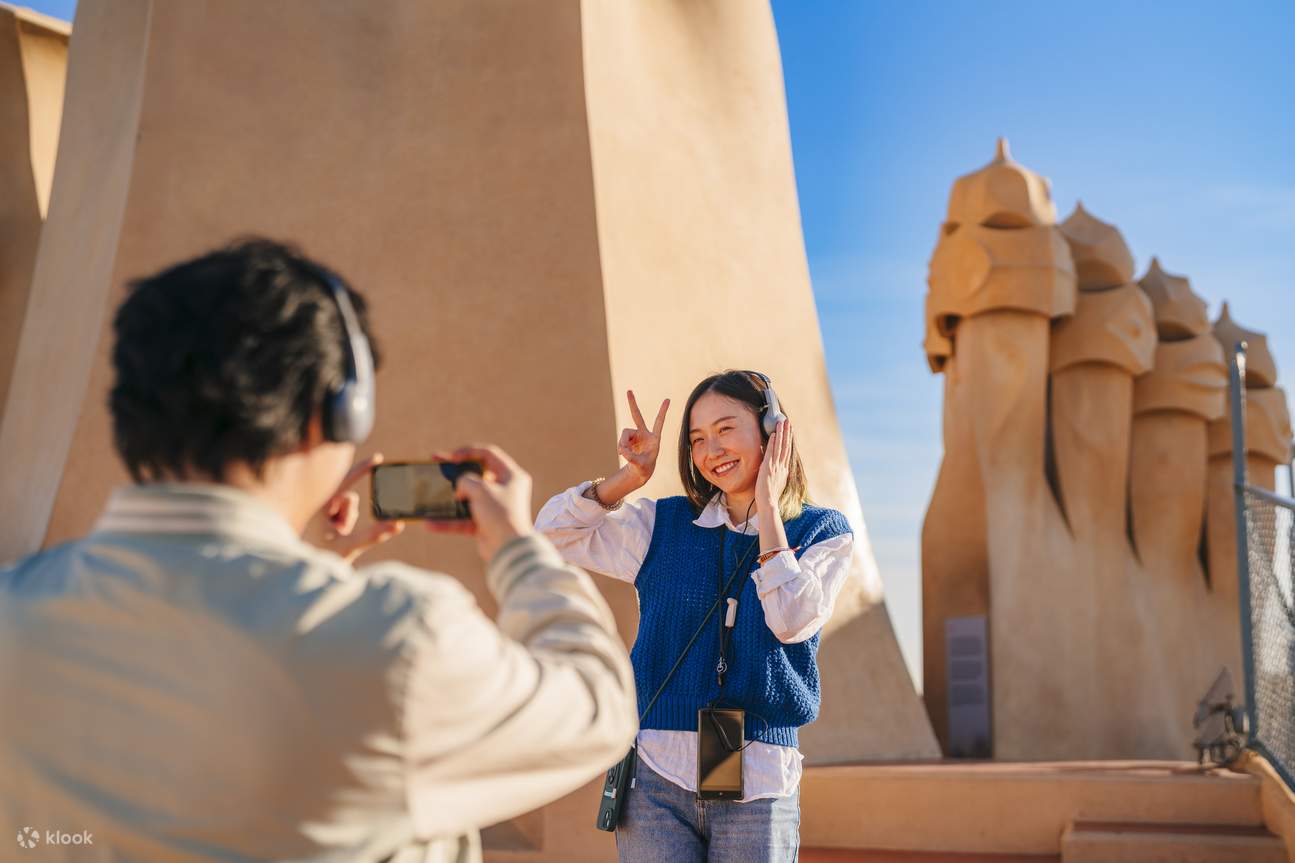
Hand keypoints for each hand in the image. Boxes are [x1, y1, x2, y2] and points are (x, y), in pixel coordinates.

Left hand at [322, 453, 405, 563]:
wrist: (302, 572)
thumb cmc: (321, 557)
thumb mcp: (349, 546)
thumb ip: (374, 536)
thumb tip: (398, 525)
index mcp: (321, 505)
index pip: (346, 481)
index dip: (363, 468)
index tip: (378, 457)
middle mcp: (321, 504)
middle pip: (350, 499)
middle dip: (350, 516)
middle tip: (339, 532)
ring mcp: (323, 511)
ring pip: (349, 509)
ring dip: (346, 522)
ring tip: (333, 537)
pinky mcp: (325, 518)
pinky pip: (345, 516)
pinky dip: (344, 526)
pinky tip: (332, 537)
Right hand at [426, 444, 534, 561]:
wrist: (508, 548)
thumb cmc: (500, 514)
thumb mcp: (481, 489)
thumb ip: (466, 480)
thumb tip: (460, 489)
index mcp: (511, 475)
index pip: (489, 454)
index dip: (468, 452)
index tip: (452, 457)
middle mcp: (505, 489)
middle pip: (476, 475)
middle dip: (454, 471)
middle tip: (436, 462)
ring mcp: (494, 507)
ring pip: (468, 498)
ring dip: (449, 499)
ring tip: (430, 494)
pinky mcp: (486, 524)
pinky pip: (464, 519)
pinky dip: (449, 522)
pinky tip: (430, 523)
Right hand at [617, 390, 669, 485]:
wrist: (639, 470)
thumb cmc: (645, 468)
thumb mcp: (641, 466)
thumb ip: (632, 458)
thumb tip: (621, 449)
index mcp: (654, 438)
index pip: (658, 422)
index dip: (662, 412)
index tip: (668, 399)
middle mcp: (644, 434)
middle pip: (636, 416)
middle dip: (632, 403)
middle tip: (628, 390)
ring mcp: (635, 435)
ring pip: (624, 434)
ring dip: (623, 443)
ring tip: (624, 453)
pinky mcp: (628, 439)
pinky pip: (621, 440)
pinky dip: (621, 446)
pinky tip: (622, 453)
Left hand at [755, 420, 792, 509]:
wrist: (768, 503)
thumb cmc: (770, 496)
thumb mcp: (776, 483)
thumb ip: (776, 474)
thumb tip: (776, 470)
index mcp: (784, 470)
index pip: (787, 452)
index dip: (788, 441)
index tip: (789, 431)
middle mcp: (782, 466)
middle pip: (786, 446)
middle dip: (787, 433)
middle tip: (788, 422)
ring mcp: (776, 466)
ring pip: (780, 447)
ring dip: (782, 434)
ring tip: (783, 422)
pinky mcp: (769, 467)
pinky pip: (772, 452)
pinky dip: (774, 443)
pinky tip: (774, 434)